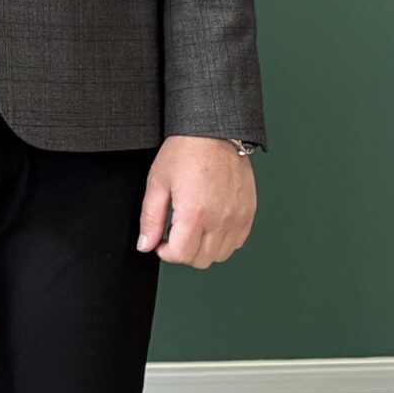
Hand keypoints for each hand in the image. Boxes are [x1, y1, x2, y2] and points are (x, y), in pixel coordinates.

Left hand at [137, 136, 257, 268]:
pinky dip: (223, 240)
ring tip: (194, 228)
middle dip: (183, 252)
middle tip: (175, 234)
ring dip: (204, 249)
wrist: (214, 132)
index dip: (166, 253)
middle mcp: (220, 219)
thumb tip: (145, 244)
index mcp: (194, 213)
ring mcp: (237, 217)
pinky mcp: (248, 213)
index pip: (181, 255)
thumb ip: (150, 218)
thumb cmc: (185, 151)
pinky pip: (237, 242)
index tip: (161, 242)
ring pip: (220, 255)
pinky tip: (211, 224)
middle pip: (201, 260)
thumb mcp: (157, 182)